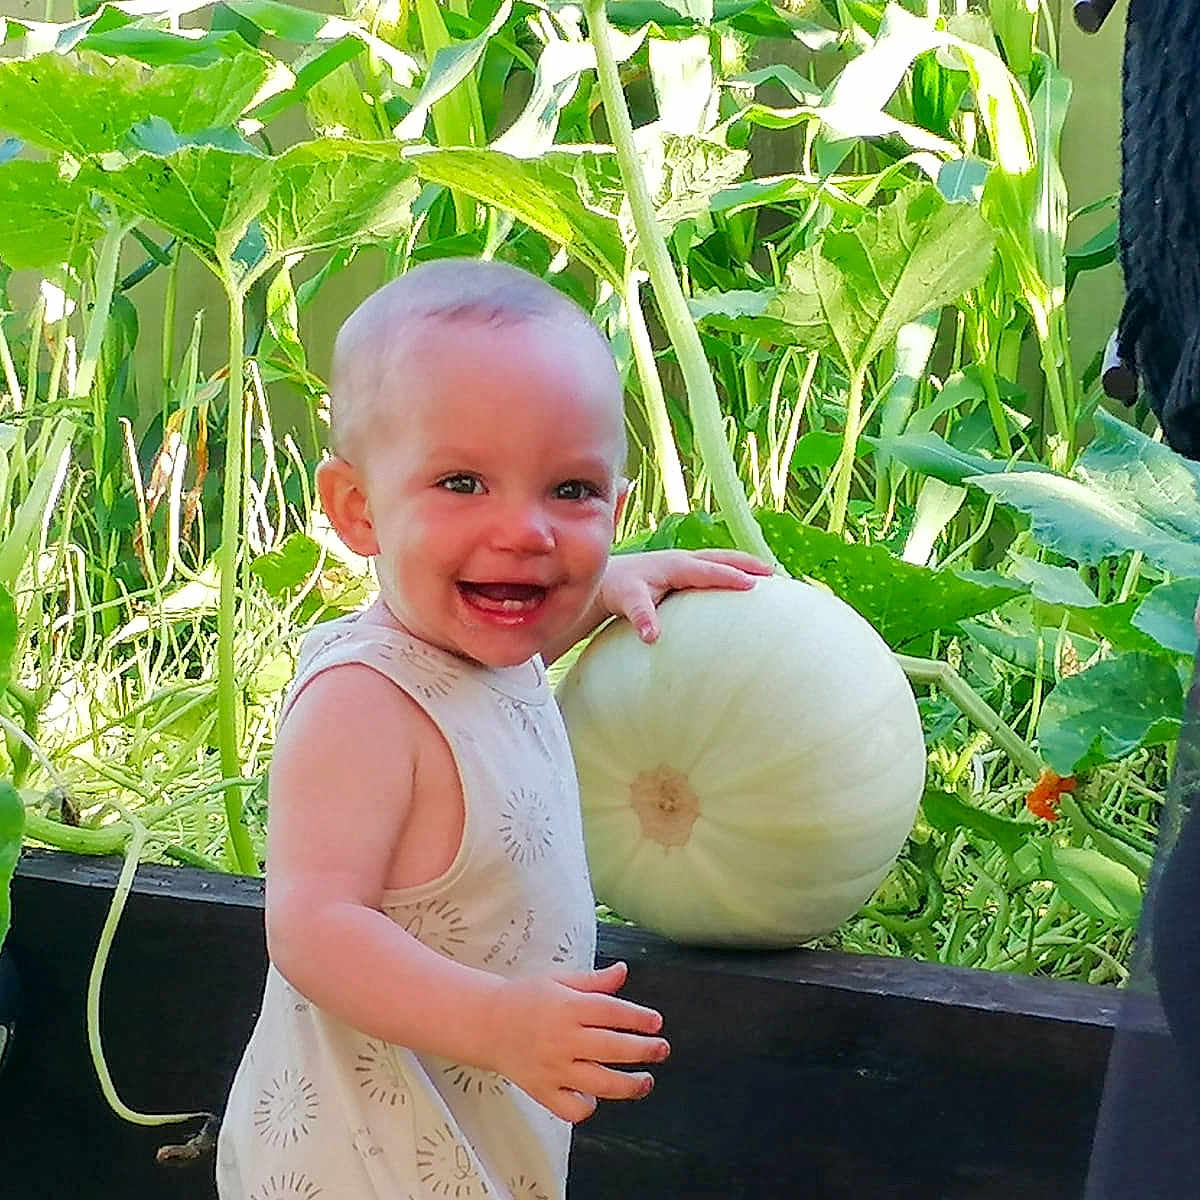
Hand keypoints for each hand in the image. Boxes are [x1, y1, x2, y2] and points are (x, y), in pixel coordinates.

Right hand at [485, 961, 669, 1122]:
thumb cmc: (526, 998)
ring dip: (629, 1086)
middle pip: (612, 1048)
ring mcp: (552, 1068)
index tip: (656, 1022)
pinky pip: (571, 1109)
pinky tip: (596, 1096)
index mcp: (567, 1007)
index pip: (612, 1012)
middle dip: (644, 1051)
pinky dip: (587, 1106)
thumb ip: (594, 981)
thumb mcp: (559, 980)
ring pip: (599, 1084)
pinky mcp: (542, 1091)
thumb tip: (624, 971)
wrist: (486, 1023)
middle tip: (662, 1050)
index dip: (638, 1018)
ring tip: (645, 1081)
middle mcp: (562, 1038)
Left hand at [599, 549, 773, 642]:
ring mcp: (685, 561)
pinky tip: (744, 582)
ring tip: (768, 573)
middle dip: (747, 564)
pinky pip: (714, 566)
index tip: (754, 585)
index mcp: (675, 565)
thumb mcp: (628, 602)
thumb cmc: (619, 590)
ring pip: (720, 559)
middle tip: (773, 573)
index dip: (731, 577)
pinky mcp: (684, 568)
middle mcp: (683, 559)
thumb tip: (652, 638)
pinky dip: (731, 569)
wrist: (608, 577)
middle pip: (721, 558)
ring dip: (743, 563)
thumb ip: (641, 617)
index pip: (708, 571)